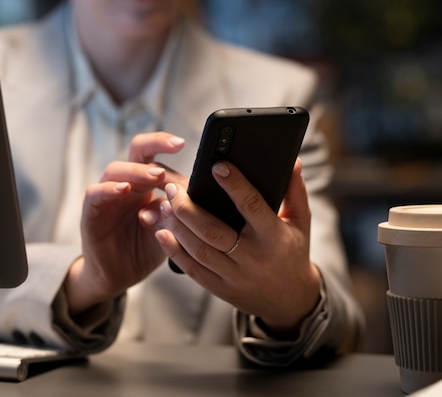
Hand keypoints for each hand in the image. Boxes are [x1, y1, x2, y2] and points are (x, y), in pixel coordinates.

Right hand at [64, 132, 186, 314]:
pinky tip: (124, 190)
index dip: (169, 150)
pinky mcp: (91, 212)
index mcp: (146, 186)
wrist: (118, 276)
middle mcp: (126, 185)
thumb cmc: (143, 250)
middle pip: (136, 152)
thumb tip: (194, 195)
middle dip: (156, 143)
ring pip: (117, 170)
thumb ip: (177, 214)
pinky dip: (109, 189)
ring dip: (138, 170)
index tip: (186, 144)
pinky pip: (96, 194)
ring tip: (157, 175)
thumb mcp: (168, 232)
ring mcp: (107, 197)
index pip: (156, 157)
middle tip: (177, 145)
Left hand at [155, 158, 320, 334]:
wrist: (290, 300)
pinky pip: (193, 269)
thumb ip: (294, 191)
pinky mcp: (220, 289)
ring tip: (165, 204)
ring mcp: (235, 276)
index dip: (234, 185)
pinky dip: (174, 251)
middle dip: (187, 207)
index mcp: (274, 237)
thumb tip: (292, 162)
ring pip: (198, 249)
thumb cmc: (293, 252)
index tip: (217, 166)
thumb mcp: (300, 222)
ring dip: (177, 225)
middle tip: (172, 187)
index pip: (251, 206)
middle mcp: (253, 257)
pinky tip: (162, 232)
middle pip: (212, 230)